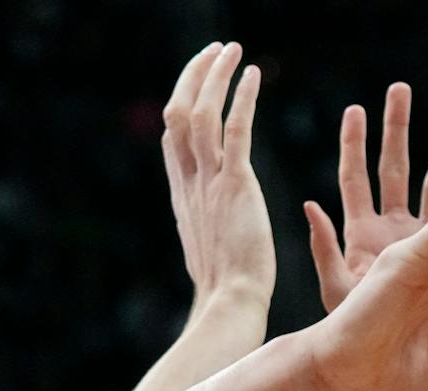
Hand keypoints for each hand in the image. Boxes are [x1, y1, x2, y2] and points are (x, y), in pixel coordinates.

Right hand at [160, 42, 273, 321]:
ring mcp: (209, 182)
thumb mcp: (208, 249)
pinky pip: (235, 129)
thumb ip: (206, 225)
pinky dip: (241, 97)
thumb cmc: (227, 290)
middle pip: (178, 114)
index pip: (174, 140)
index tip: (196, 84)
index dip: (182, 106)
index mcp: (184, 196)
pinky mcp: (235, 186)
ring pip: (200, 113)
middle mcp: (190, 183)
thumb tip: (208, 225)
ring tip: (231, 49)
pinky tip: (253, 74)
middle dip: (193, 77)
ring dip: (214, 75)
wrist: (231, 304)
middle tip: (214, 51)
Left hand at [304, 83, 427, 313]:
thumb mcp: (337, 289)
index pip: (359, 179)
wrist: (395, 361)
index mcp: (366, 234)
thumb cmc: (362, 332)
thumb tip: (311, 206)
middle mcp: (397, 229)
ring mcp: (425, 238)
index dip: (356, 144)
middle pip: (401, 169)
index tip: (357, 111)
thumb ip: (325, 249)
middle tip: (405, 90)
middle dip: (405, 129)